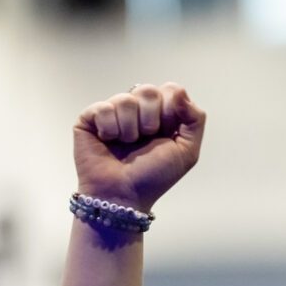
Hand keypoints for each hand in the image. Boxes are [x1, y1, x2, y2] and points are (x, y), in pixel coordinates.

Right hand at [72, 84, 205, 211]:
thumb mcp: (187, 150)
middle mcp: (137, 109)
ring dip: (130, 129)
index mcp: (161, 113)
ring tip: (126, 144)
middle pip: (148, 90)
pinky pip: (103, 108)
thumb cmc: (154, 175)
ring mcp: (113, 112)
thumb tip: (179, 90)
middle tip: (145, 139)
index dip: (171, 110)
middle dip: (151, 120)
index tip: (166, 133)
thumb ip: (194, 118)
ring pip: (126, 100)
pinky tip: (108, 141)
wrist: (123, 195)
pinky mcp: (90, 118)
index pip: (171, 89)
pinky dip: (110, 129)